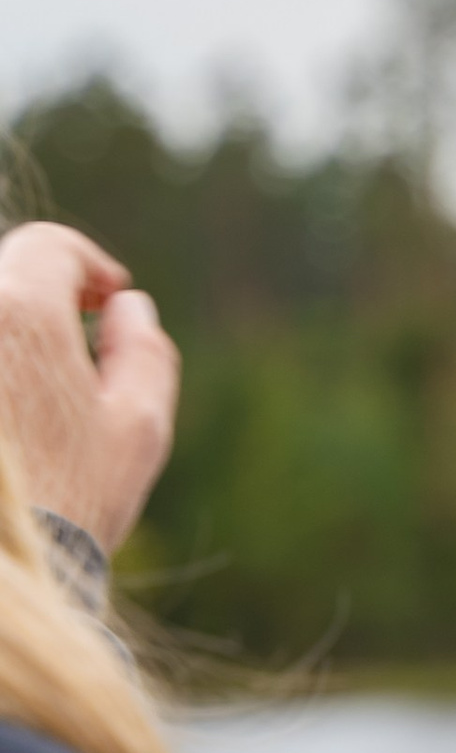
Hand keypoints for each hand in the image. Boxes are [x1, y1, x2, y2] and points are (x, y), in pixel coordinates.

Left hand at [0, 225, 180, 555]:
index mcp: (19, 311)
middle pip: (2, 281)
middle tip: (73, 344)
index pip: (47, 248)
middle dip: (40, 304)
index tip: (106, 302)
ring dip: (9, 348)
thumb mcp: (139, 428)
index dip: (86, 267)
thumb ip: (144, 350)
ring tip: (32, 395)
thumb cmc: (70, 505)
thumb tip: (127, 309)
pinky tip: (11, 431)